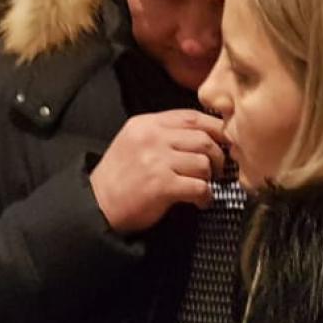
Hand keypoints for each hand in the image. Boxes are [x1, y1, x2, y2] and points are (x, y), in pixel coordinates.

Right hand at [90, 110, 225, 233]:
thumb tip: (205, 134)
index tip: (225, 141)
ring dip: (210, 178)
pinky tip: (200, 202)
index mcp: (146, 123)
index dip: (215, 128)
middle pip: (203, 138)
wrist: (98, 205)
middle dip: (218, 156)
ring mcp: (156, 160)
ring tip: (204, 187)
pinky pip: (199, 186)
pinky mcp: (161, 185)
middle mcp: (151, 137)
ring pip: (204, 162)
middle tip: (217, 170)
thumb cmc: (121, 176)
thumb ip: (164, 133)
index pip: (191, 117)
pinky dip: (205, 196)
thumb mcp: (135, 142)